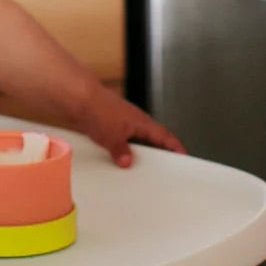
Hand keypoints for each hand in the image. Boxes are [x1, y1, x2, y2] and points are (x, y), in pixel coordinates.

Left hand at [72, 83, 186, 167]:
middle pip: (153, 138)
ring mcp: (124, 122)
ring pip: (138, 140)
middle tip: (164, 166)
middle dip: (159, 151)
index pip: (165, 136)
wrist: (81, 98)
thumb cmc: (99, 109)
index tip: (183, 155)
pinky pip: (124, 140)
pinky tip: (118, 158)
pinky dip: (125, 149)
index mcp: (142, 123)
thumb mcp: (113, 137)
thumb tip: (127, 162)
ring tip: (139, 167)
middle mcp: (135, 121)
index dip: (175, 146)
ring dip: (140, 151)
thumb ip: (122, 152)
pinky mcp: (112, 125)